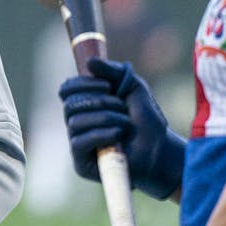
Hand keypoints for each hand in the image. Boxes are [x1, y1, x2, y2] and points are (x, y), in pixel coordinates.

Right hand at [59, 58, 184, 198]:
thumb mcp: (133, 87)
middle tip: (121, 105)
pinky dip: (100, 135)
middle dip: (98, 101)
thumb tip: (88, 63)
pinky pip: (79, 142)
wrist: (159, 149)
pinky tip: (118, 136)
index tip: (106, 85)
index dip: (80, 84)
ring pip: (75, 122)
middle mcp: (78, 122)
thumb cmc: (146, 120)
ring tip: (126, 123)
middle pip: (69, 104)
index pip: (66, 89)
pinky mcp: (81, 163)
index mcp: (86, 104)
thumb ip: (111, 71)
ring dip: (105, 118)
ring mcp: (78, 143)